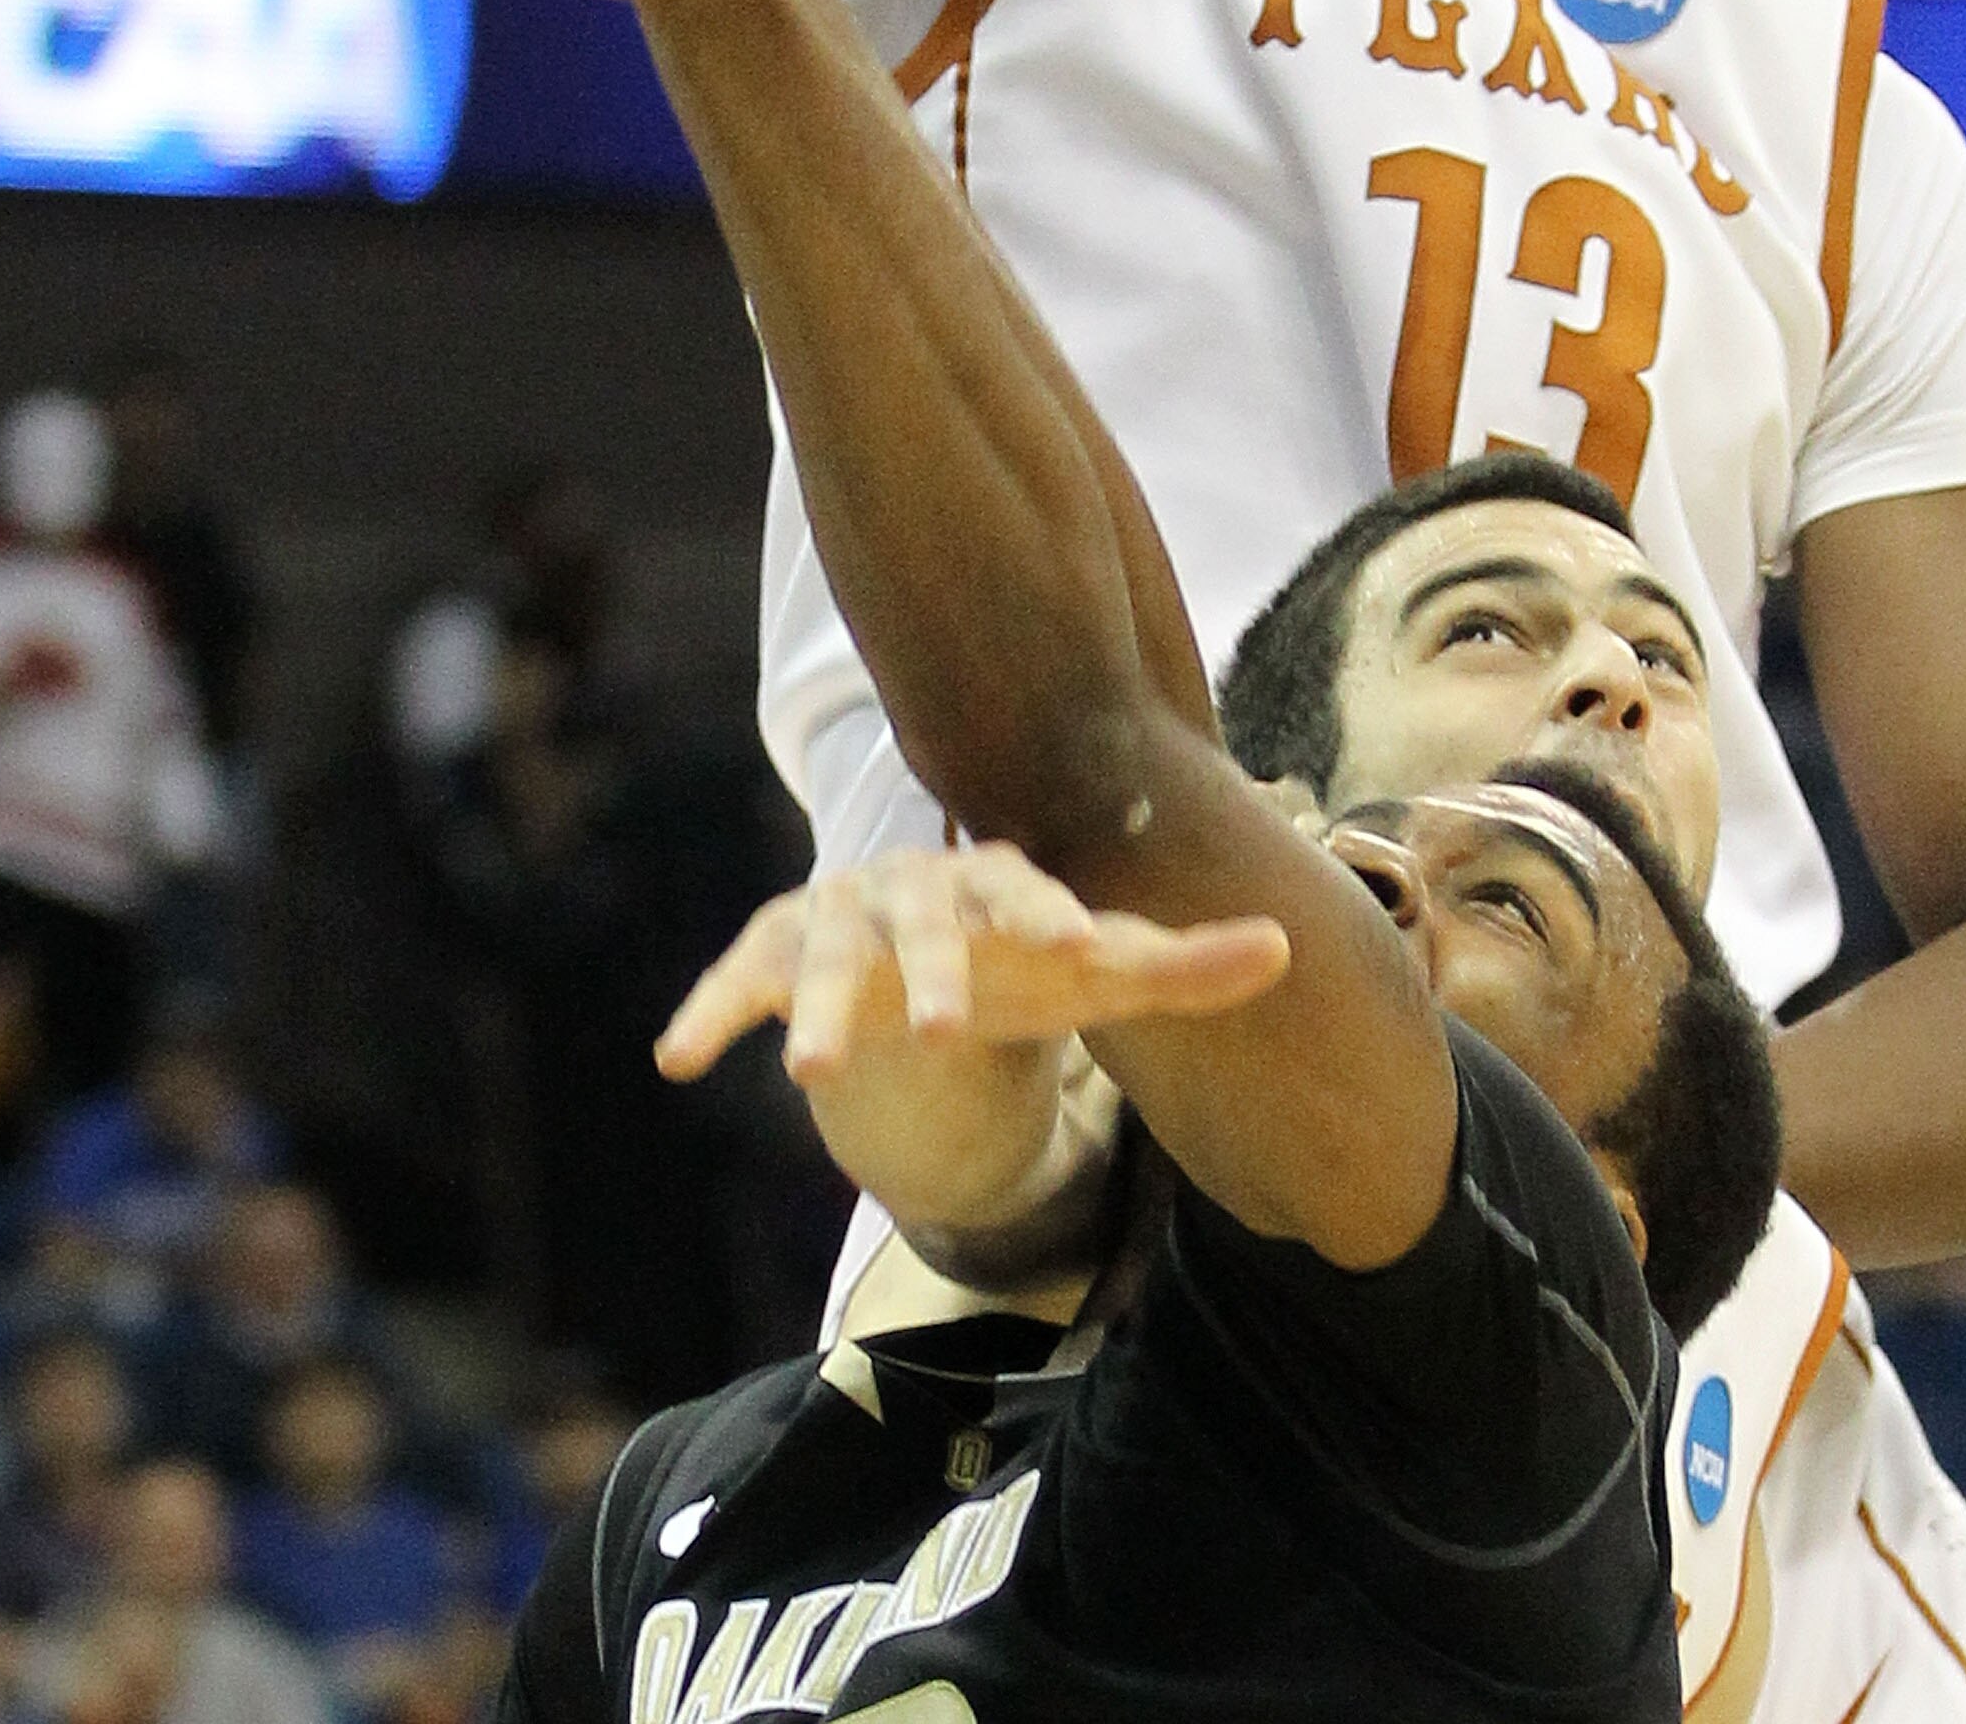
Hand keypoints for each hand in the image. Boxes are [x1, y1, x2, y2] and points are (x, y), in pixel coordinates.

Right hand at [656, 843, 1287, 1085]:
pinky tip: (676, 1059)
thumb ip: (1181, 968)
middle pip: (922, 922)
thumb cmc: (1021, 963)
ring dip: (821, 1009)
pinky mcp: (776, 954)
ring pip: (826, 953)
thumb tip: (1288, 948)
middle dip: (928, 973)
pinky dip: (710, 1010)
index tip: (1078, 949)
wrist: (921, 950)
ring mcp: (839, 916)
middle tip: (944, 1035)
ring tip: (812, 1079)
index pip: (1024, 890)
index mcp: (996, 886)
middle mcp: (913, 889)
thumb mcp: (1097, 978)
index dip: (1049, 915)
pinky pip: (740, 977)